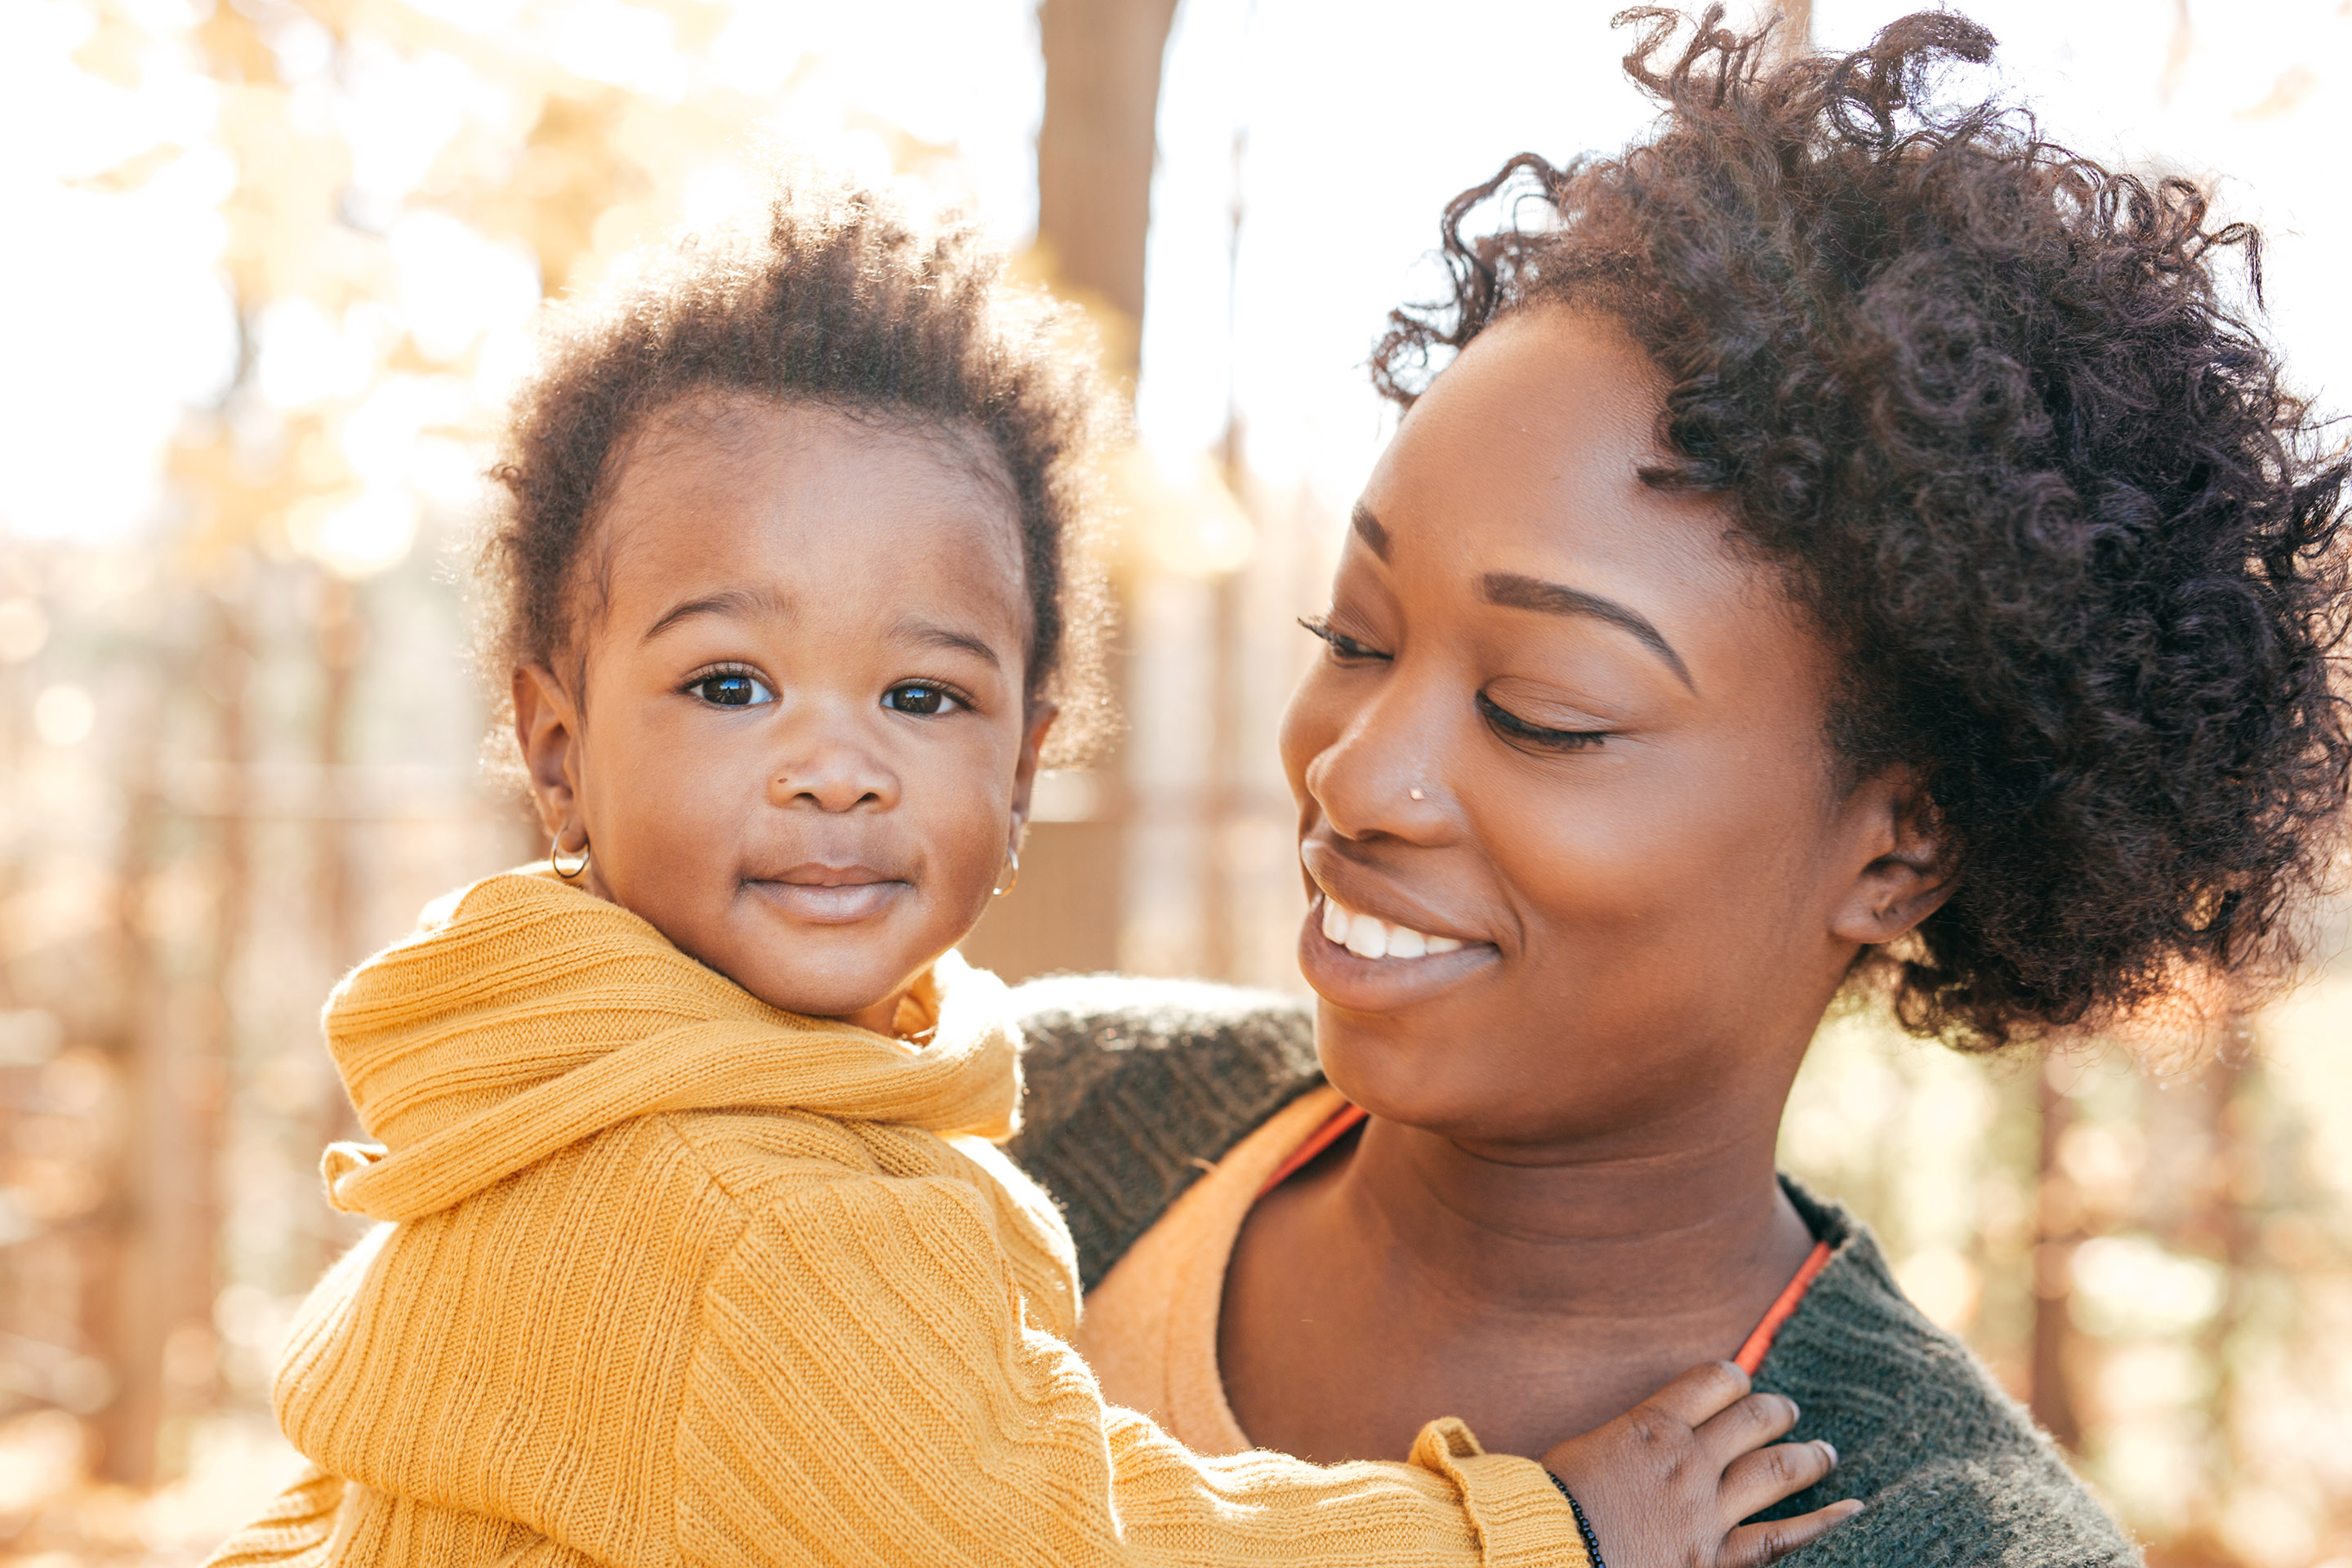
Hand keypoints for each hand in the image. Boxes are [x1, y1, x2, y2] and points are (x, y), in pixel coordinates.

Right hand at [1539, 1361, 1861, 1567]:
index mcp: (1650, 1427)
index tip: (1741, 1384)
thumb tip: (1638, 1437)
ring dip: (1807, 1457)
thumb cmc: (1551, 1502)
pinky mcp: (1714, 1560)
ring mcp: (1707, 1512)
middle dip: (1776, 1411)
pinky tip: (1852, 1510)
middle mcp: (1688, 1462)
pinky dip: (1822, 1522)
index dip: (1733, 1379)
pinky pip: (1781, 1538)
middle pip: (1752, 1420)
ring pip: (1775, 1471)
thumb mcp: (1582, 1449)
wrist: (1551, 1550)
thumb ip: (1623, 1438)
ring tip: (1826, 1452)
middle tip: (1789, 1411)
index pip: (1712, 1381)